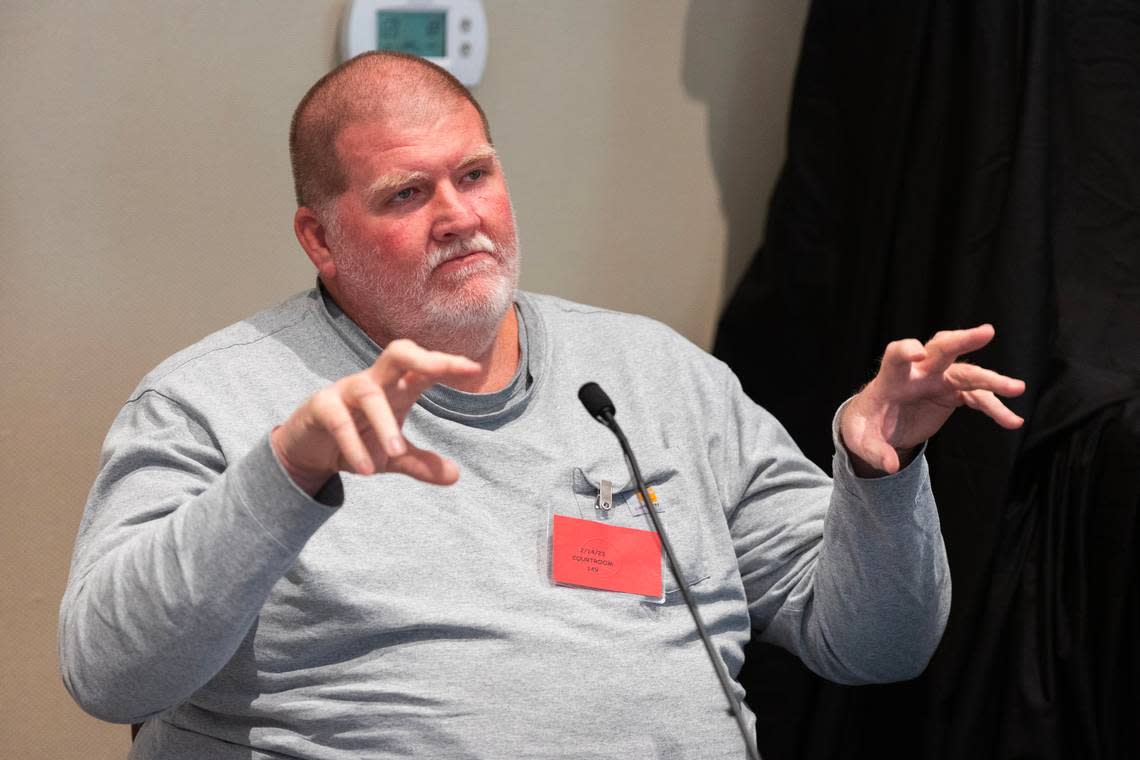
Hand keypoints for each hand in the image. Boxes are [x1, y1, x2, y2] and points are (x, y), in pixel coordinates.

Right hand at [270, 339, 480, 493]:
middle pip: (397, 353)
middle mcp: (374, 382)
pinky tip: (366, 469)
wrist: (308, 450)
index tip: (474, 370)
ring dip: (384, 422)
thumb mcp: (392, 457)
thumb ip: (421, 464)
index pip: (425, 369)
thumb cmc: (357, 441)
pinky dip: (353, 444)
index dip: (448, 365)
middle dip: (421, 357)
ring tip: (397, 452)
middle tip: (442, 369)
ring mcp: (345, 390)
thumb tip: (455, 475)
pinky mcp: (320, 406)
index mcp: (396, 388)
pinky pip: (338, 419)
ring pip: (368, 392)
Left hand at [840, 324, 1024, 475]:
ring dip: (991, 379)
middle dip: (961, 340)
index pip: (897, 355)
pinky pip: (977, 397)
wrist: (877, 424)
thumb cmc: (865, 425)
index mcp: (891, 378)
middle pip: (940, 349)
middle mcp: (918, 372)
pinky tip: (1011, 421)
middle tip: (986, 332)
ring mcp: (938, 380)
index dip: (906, 349)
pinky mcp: (951, 393)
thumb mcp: (860, 439)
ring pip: (967, 372)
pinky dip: (994, 408)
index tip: (917, 352)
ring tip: (1017, 388)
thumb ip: (875, 452)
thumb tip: (891, 466)